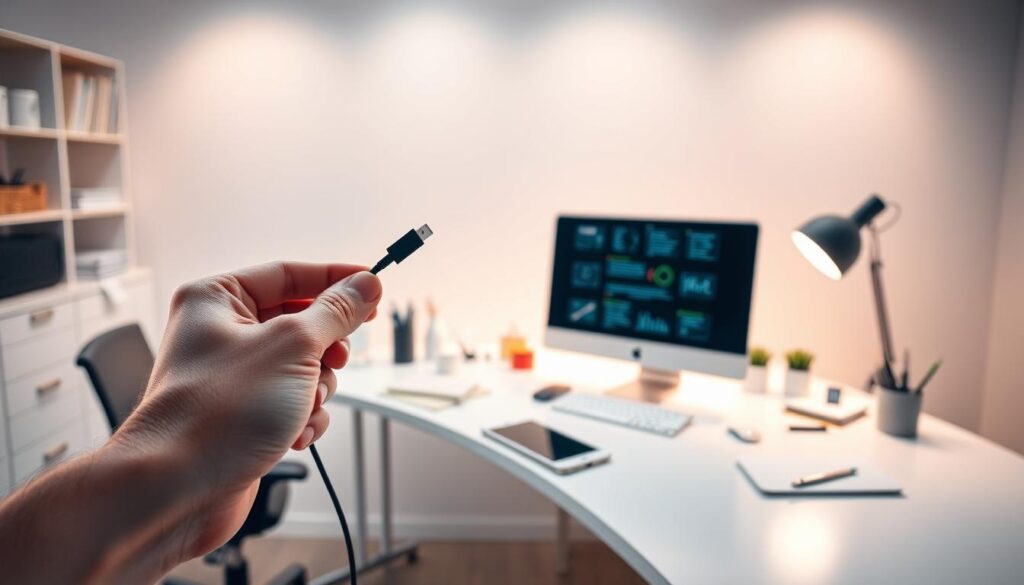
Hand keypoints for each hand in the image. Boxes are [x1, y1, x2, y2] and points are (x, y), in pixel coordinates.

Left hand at [115, 262, 381, 557]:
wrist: (178, 489)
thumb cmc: (217, 412)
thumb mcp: (292, 347)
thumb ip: (336, 312)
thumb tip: (364, 285)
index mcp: (217, 299)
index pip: (289, 274)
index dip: (335, 281)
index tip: (372, 288)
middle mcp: (219, 332)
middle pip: (301, 322)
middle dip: (325, 350)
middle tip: (334, 360)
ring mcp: (231, 376)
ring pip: (302, 365)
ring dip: (316, 389)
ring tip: (303, 408)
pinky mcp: (242, 413)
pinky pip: (292, 401)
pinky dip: (304, 417)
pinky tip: (295, 434)